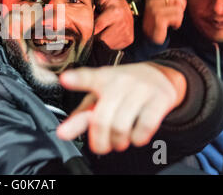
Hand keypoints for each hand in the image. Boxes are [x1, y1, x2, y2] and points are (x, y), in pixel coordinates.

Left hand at [56, 63, 185, 154]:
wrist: (160, 76)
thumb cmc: (122, 89)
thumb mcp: (100, 96)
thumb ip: (81, 116)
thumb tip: (62, 133)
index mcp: (101, 78)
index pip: (87, 77)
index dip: (76, 79)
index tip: (64, 79)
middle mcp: (120, 81)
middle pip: (101, 118)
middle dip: (99, 140)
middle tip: (102, 146)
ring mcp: (140, 89)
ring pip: (121, 126)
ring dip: (118, 141)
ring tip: (119, 141)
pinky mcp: (159, 99)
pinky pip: (145, 126)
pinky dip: (137, 138)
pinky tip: (135, 136)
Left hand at [94, 0, 133, 49]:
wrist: (127, 11)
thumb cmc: (111, 4)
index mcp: (115, 12)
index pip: (97, 26)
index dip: (90, 28)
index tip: (87, 27)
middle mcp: (123, 23)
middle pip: (101, 38)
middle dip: (96, 34)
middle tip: (96, 29)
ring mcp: (127, 33)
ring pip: (106, 44)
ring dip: (102, 40)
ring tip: (102, 31)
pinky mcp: (128, 40)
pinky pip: (113, 46)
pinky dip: (108, 43)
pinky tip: (108, 35)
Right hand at [143, 0, 186, 43]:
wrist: (148, 36)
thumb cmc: (157, 20)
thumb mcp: (161, 6)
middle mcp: (151, 1)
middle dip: (180, 6)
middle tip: (174, 14)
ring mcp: (154, 9)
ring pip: (179, 8)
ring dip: (179, 17)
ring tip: (171, 21)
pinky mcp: (158, 18)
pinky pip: (177, 17)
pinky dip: (177, 23)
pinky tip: (170, 26)